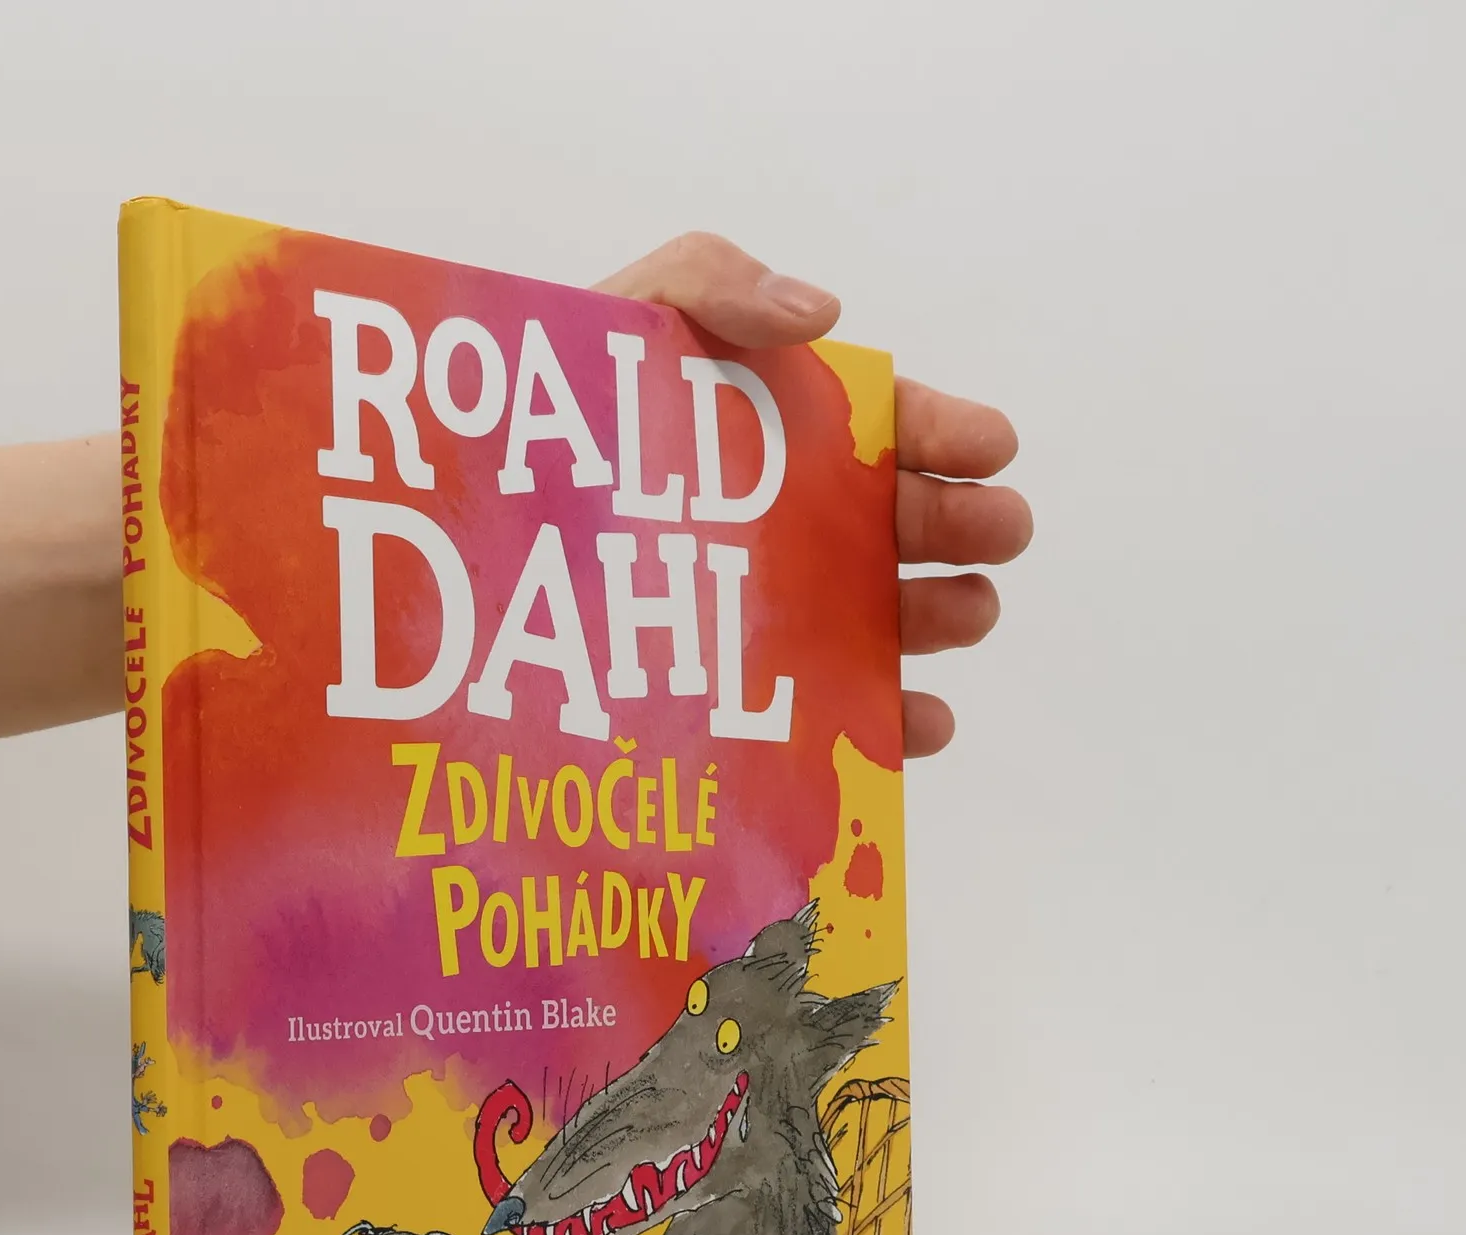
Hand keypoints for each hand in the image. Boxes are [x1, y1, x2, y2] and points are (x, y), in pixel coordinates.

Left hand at [596, 233, 1030, 757]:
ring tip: (966, 612)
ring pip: (884, 616)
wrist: (468, 519)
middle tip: (996, 531)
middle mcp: (796, 521)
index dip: (947, 434)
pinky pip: (832, 711)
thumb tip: (826, 311)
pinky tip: (918, 719)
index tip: (990, 446)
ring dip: (938, 617)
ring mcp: (777, 609)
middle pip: (902, 525)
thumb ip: (714, 282)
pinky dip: (886, 720)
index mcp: (786, 430)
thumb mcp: (629, 315)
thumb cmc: (557, 411)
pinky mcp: (746, 691)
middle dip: (963, 525)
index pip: (888, 427)